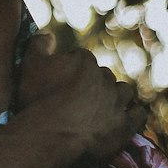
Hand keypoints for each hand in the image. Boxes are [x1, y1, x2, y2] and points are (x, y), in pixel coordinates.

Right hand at [18, 33, 146, 159]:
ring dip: (117, 95)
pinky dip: (135, 114)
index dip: (72, 68)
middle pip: (103, 75)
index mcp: (84, 61)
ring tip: (106, 105)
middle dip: (95, 83)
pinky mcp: (124, 126)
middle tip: (81, 97)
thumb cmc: (38, 99)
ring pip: (124, 91)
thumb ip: (38, 44)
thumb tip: (48, 33)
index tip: (63, 80)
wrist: (51, 134)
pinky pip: (138, 115)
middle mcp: (105, 78)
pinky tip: (129, 116)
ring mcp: (117, 102)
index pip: (81, 58)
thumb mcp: (29, 65)